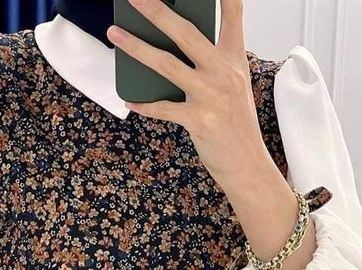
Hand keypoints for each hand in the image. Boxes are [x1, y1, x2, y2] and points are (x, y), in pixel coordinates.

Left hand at [107, 0, 269, 190]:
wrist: (246, 162)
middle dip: (158, 11)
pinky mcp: (198, 120)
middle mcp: (223, 72)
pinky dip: (144, 105)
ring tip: (115, 33)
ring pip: (166, 65)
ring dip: (136, 48)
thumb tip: (172, 48)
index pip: (233, 15)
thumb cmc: (236, 123)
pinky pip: (162, 108)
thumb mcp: (233, 85)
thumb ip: (211, 63)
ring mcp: (210, 95)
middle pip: (186, 33)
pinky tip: (130, 101)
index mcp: (234, 59)